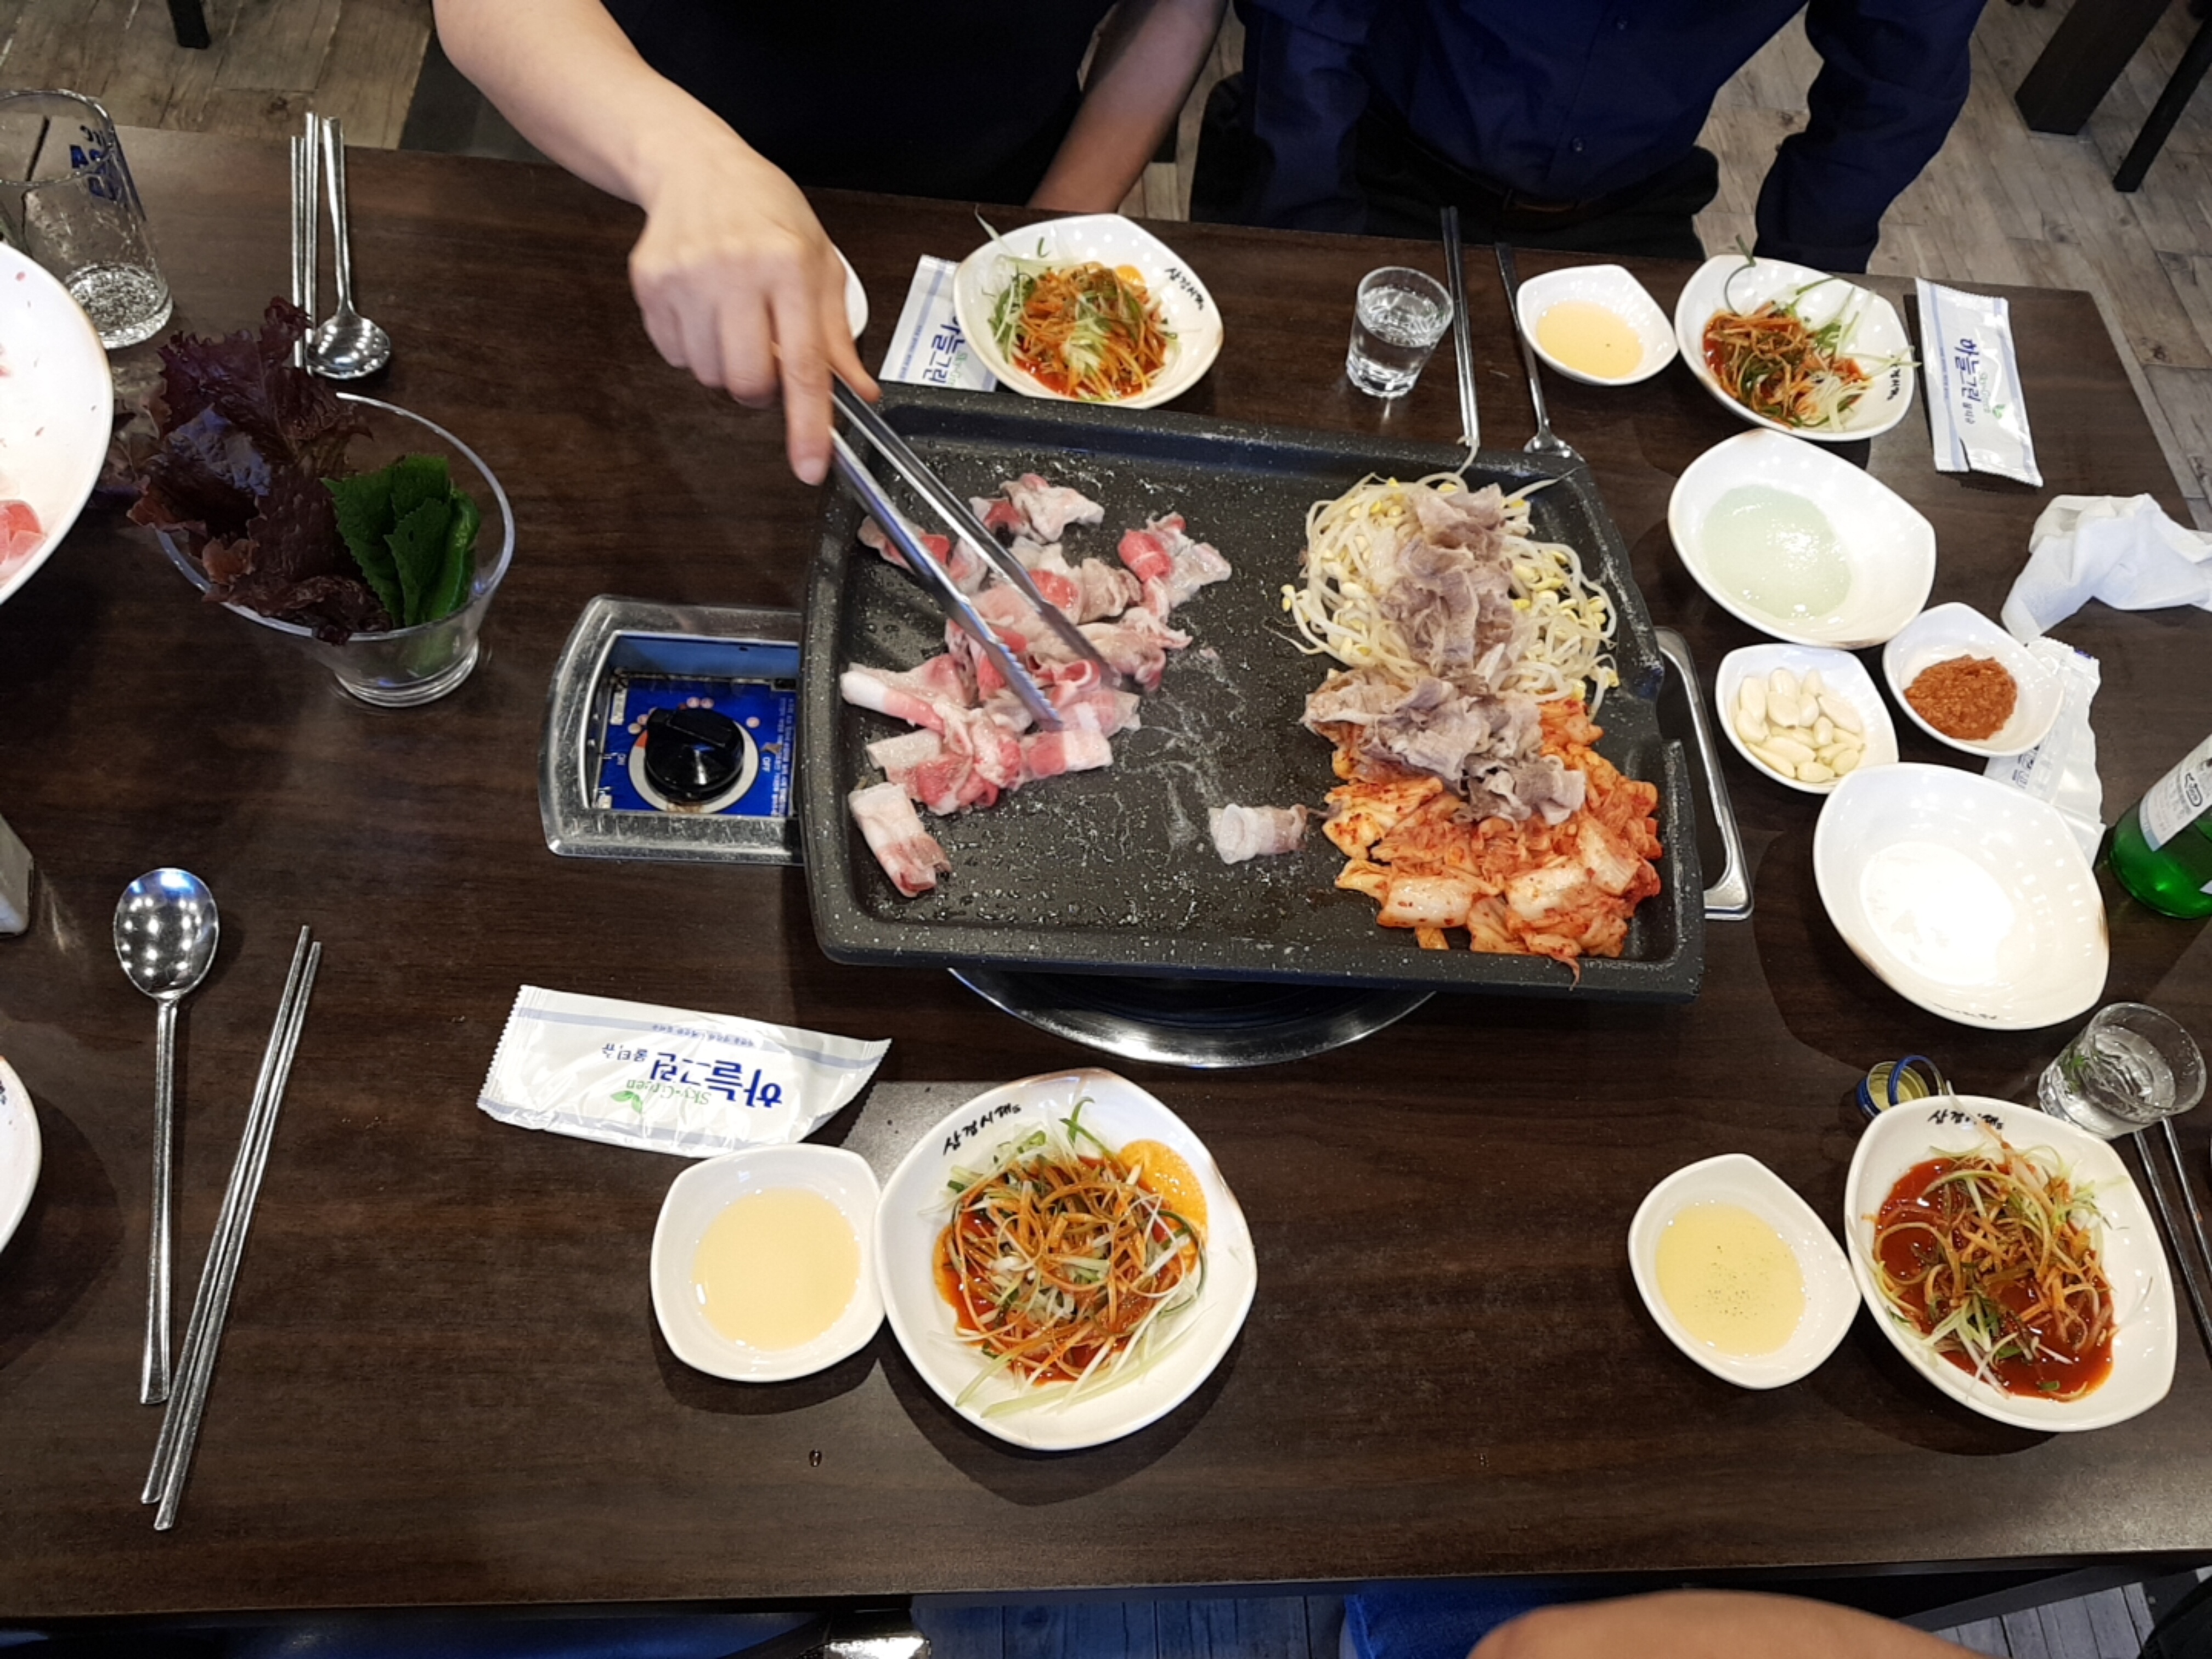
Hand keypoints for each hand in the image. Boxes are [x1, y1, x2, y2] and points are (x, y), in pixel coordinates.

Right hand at [627, 140, 878, 483]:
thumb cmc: (767, 215)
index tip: (810, 467)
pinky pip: (675, 356)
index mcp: (788, 266)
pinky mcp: (649, 283)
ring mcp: (685, 277)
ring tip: (734, 320)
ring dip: (728, 367)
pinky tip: (704, 308)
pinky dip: (694, 349)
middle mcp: (734, 270)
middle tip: (767, 355)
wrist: (695, 166)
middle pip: (748, 381)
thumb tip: (859, 393)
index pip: (802, 365)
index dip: (807, 424)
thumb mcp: (819, 264)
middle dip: (762, 390)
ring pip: (710, 375)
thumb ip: (836, 335)